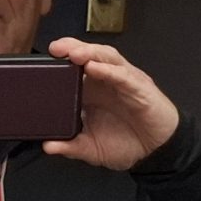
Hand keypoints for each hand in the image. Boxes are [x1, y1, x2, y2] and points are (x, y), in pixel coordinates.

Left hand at [41, 38, 179, 168]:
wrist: (157, 152)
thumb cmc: (128, 143)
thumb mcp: (92, 149)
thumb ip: (71, 146)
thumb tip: (48, 146)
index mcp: (94, 91)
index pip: (76, 68)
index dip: (61, 60)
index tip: (44, 60)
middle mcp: (108, 81)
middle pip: (89, 56)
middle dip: (72, 48)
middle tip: (55, 48)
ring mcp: (124, 81)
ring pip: (106, 58)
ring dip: (89, 53)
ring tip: (73, 53)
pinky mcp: (140, 88)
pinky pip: (123, 75)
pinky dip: (109, 70)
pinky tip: (94, 67)